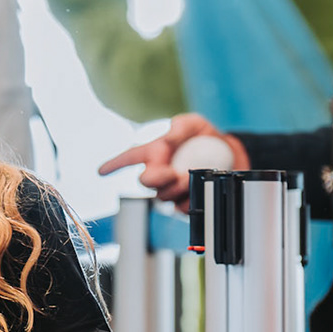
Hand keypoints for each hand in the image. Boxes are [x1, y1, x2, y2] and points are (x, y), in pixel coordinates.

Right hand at [98, 112, 246, 205]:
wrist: (231, 155)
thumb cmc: (206, 136)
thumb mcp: (193, 124)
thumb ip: (177, 129)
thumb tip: (164, 143)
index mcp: (155, 151)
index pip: (130, 157)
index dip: (114, 165)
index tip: (102, 171)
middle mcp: (159, 171)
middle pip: (145, 181)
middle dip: (155, 178)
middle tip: (171, 173)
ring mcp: (171, 188)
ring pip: (162, 195)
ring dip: (177, 188)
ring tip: (192, 177)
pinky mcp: (185, 202)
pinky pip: (180, 207)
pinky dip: (189, 200)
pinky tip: (198, 191)